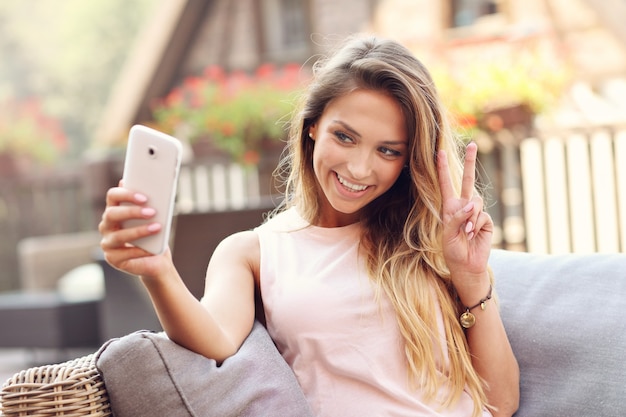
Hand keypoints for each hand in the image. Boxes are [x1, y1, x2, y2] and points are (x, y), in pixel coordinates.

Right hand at [98, 183, 172, 278]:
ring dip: (139, 231)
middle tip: (152, 212)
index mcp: (114, 210)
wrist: (157, 259)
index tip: (144, 197)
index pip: (112, 196)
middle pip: (111, 214)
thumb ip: (149, 204)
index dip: (126, 194)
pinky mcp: (113, 259)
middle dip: (132, 212)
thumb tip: (152, 186)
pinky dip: (141, 251)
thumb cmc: (154, 234)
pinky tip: (153, 249)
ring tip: (157, 228)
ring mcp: (107, 243)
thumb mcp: (154, 218)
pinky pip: (125, 254)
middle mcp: (107, 225)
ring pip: (119, 235)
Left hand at [437, 142, 492, 286]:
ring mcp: (476, 212)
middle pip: (467, 180)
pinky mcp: (486, 220)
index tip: (440, 152)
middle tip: (473, 144)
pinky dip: (476, 224)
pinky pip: (482, 215)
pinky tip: (472, 235)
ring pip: (476, 201)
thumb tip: (471, 204)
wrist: (467, 264)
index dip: (443, 169)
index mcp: (449, 207)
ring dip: (470, 217)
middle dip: (470, 162)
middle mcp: (463, 206)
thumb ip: (457, 217)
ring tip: (465, 232)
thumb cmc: (452, 250)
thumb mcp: (447, 233)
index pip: (445, 184)